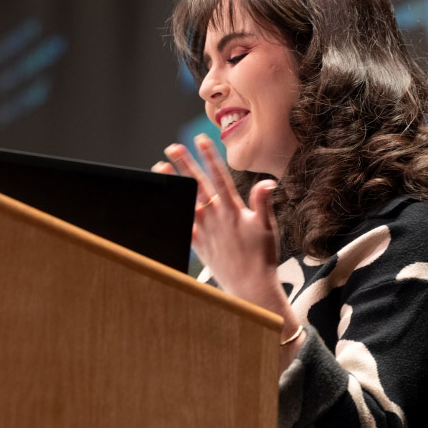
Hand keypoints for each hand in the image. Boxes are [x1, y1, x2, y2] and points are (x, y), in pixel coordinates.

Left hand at [153, 135, 304, 362]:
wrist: (250, 287)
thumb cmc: (262, 257)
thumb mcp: (268, 227)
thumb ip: (263, 201)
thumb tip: (268, 181)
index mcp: (234, 209)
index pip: (220, 176)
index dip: (210, 157)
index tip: (200, 140)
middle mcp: (216, 217)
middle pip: (198, 184)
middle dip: (184, 164)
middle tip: (171, 147)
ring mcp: (205, 230)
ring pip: (185, 200)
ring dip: (173, 183)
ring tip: (159, 167)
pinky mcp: (198, 244)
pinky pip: (181, 224)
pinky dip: (172, 211)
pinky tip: (163, 200)